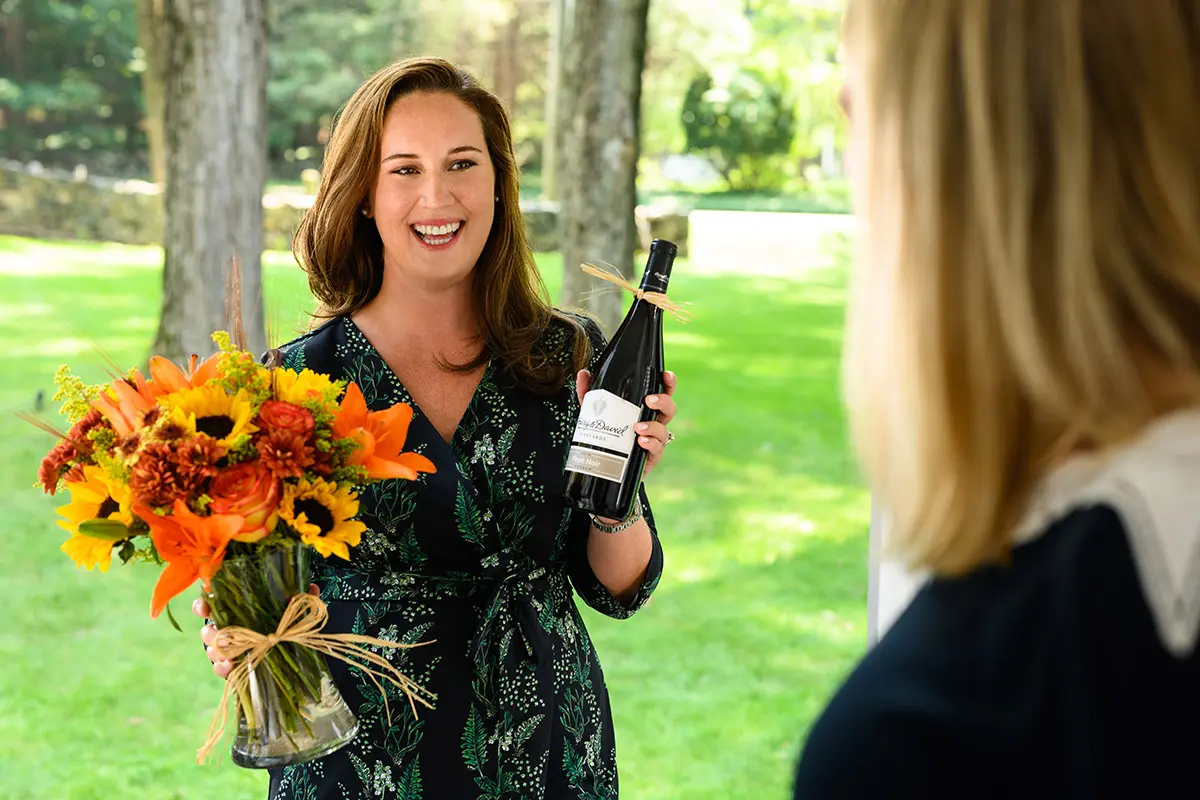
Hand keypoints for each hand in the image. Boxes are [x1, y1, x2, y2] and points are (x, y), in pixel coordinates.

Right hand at [193, 584, 319, 679]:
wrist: (294, 653)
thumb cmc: (286, 624)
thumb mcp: (293, 609)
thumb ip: (301, 597)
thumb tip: (312, 589)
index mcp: (237, 610)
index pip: (211, 604)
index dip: (202, 605)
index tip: (204, 607)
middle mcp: (229, 629)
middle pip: (208, 630)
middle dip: (209, 632)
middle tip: (218, 632)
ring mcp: (230, 650)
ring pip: (212, 650)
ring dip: (216, 651)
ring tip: (227, 654)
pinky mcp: (234, 668)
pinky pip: (221, 669)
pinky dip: (223, 668)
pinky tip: (230, 667)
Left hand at [575, 370, 677, 477]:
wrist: (604, 467)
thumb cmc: (606, 436)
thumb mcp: (595, 412)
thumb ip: (589, 393)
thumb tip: (583, 375)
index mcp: (644, 410)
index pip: (661, 393)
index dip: (668, 384)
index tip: (665, 376)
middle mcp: (653, 424)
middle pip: (669, 410)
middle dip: (664, 402)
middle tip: (649, 400)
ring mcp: (654, 441)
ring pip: (664, 431)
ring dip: (654, 427)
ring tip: (638, 427)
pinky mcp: (650, 458)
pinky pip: (657, 450)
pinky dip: (651, 444)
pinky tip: (640, 441)